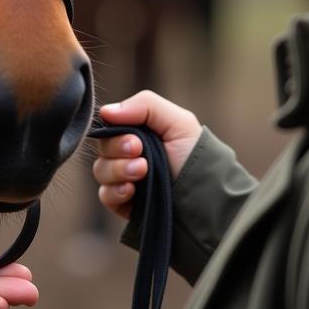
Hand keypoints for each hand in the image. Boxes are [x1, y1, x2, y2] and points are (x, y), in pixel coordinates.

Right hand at [93, 90, 201, 219]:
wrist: (207, 199)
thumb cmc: (196, 157)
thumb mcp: (178, 121)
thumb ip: (144, 105)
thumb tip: (105, 111)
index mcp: (139, 132)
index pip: (109, 126)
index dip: (115, 131)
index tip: (135, 140)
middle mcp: (129, 154)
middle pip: (103, 147)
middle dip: (118, 149)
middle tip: (139, 151)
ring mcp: (125, 179)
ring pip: (101, 170)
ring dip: (118, 169)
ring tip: (142, 171)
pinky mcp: (124, 203)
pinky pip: (104, 195)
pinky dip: (115, 191)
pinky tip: (131, 191)